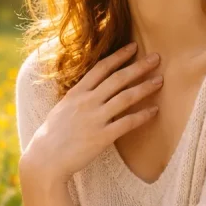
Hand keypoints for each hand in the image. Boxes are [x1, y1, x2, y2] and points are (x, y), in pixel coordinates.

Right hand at [20, 41, 162, 183]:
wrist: (45, 159)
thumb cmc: (52, 135)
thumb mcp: (62, 108)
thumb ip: (77, 97)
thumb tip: (90, 89)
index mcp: (76, 93)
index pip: (101, 68)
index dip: (119, 56)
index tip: (133, 47)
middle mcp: (87, 101)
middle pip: (118, 79)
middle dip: (139, 67)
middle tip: (156, 58)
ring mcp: (95, 118)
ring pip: (125, 97)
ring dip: (145, 87)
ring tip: (160, 81)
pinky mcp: (102, 137)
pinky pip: (127, 123)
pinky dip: (142, 116)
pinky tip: (154, 111)